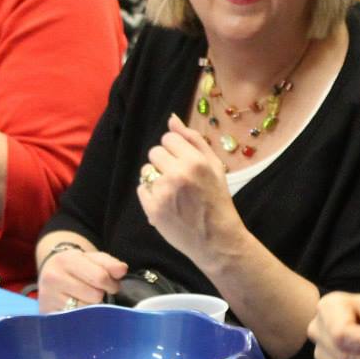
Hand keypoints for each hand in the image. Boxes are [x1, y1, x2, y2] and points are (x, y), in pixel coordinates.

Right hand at [37, 245, 126, 308]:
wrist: (51, 273)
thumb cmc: (76, 267)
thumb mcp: (93, 259)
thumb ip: (109, 263)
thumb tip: (122, 270)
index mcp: (67, 260)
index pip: (100, 277)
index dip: (111, 284)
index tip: (111, 285)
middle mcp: (54, 278)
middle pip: (94, 296)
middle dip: (101, 295)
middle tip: (98, 292)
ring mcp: (48, 297)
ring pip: (86, 311)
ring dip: (92, 308)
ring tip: (87, 300)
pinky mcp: (48, 313)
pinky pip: (75, 321)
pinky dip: (82, 317)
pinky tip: (79, 309)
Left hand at [136, 115, 238, 262]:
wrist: (216, 239)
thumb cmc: (217, 200)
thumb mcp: (214, 166)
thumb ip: (193, 140)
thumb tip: (171, 119)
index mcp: (195, 161)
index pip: (168, 138)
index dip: (174, 150)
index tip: (183, 163)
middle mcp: (178, 173)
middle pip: (155, 152)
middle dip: (164, 163)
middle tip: (178, 179)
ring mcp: (163, 192)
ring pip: (146, 170)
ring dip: (156, 178)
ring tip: (173, 192)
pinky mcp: (153, 209)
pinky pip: (142, 189)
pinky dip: (151, 195)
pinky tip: (167, 203)